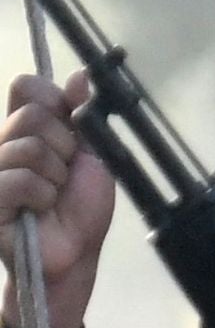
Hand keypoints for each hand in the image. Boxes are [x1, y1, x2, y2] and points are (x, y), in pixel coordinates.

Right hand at [0, 72, 114, 327]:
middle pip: (31, 114)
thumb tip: (80, 76)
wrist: (75, 252)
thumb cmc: (81, 207)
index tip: (71, 129)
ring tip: (52, 196)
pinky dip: (42, 196)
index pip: (28, 86)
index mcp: (27, 128)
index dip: (54, 102)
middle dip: (63, 146)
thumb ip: (83, 117)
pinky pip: (19, 180)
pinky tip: (39, 211)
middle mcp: (4, 142)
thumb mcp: (92, 156)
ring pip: (28, 148)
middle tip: (65, 174)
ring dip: (55, 177)